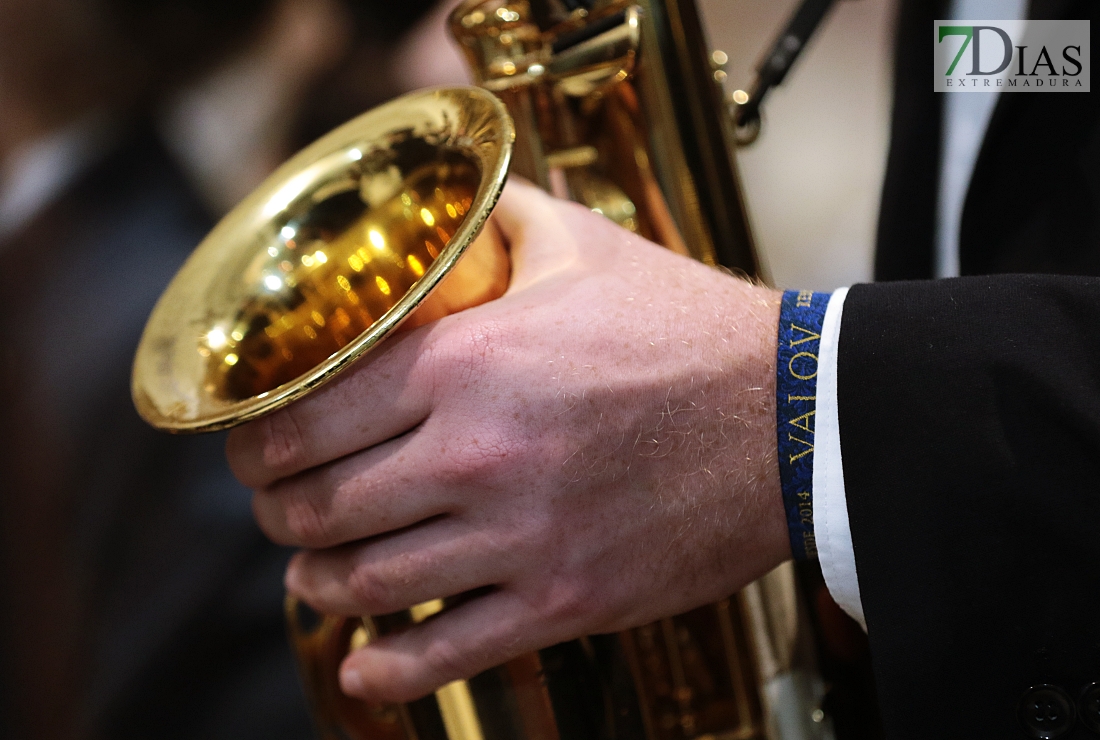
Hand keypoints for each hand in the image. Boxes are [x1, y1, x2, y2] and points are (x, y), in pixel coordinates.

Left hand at [226, 179, 787, 702]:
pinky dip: (387, 667)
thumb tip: (454, 195)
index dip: (256, 443)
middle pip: (321, 506)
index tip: (253, 448)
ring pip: (369, 581)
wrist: (794, 416)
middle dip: (278, 512)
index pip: (308, 417)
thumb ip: (502, 217)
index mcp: (468, 362)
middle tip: (277, 507)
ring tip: (314, 570)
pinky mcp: (566, 601)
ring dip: (319, 581)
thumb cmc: (688, 329)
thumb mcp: (586, 248)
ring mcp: (521, 536)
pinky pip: (448, 652)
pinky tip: (363, 663)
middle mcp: (478, 453)